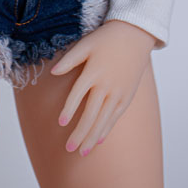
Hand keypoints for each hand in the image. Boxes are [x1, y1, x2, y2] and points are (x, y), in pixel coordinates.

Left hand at [49, 19, 156, 155]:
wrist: (134, 35)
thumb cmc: (106, 38)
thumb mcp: (85, 44)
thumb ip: (69, 60)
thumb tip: (52, 72)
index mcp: (94, 72)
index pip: (78, 95)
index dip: (69, 110)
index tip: (61, 124)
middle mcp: (107, 85)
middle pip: (91, 114)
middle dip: (80, 133)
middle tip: (69, 149)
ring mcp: (118, 92)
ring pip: (103, 119)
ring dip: (92, 137)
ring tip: (82, 152)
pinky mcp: (127, 96)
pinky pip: (115, 117)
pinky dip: (106, 129)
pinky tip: (98, 140)